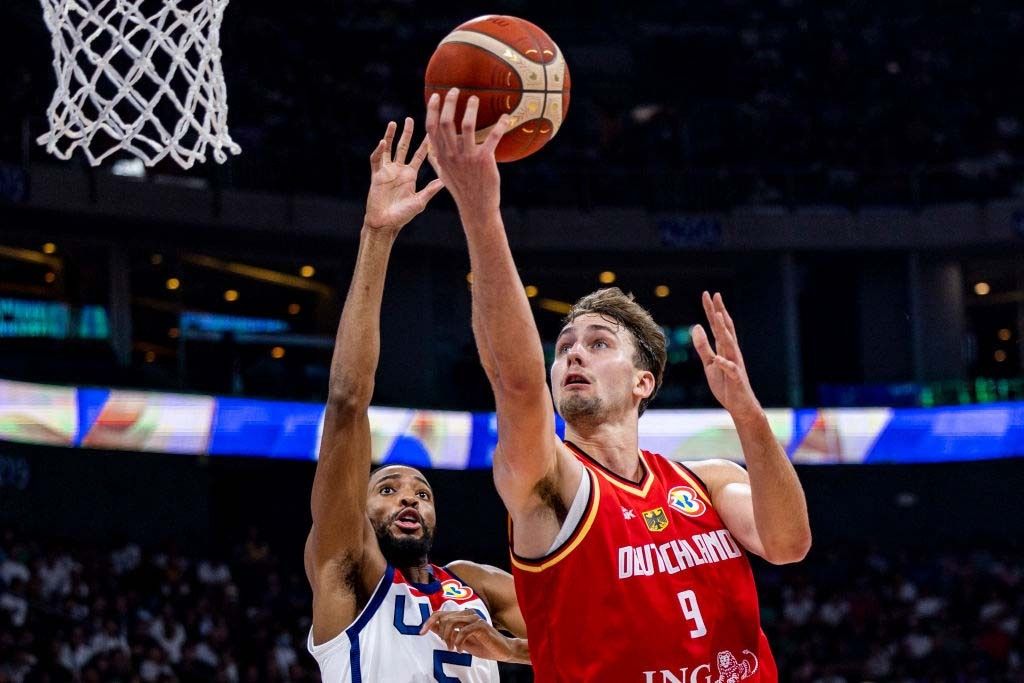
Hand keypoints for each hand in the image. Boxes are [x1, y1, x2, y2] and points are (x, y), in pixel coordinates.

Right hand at [364, 118, 444, 233]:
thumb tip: (445, 180)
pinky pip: (376, 160)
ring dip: (390, 136)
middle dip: (407, 133)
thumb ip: (430, 190)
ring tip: (394, 123)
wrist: (386, 224)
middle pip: (403, 147)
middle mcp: (399, 170)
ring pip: (389, 149)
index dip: (425, 144)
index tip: (431, 131)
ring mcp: (387, 172)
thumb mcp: (420, 201)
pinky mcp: (376, 176)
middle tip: (410, 119)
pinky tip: (383, 142)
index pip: (419, 155)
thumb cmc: (403, 216)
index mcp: (411, 175)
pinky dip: (379, 151)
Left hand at [419, 609, 514, 661]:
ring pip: (452, 622)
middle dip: (440, 633)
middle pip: (444, 617)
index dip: (429, 621)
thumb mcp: (461, 641)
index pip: (440, 613)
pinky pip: (463, 631)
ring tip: (452, 649)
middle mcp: (467, 613)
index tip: (421, 632)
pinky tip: (460, 650)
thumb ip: (448, 633)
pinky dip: (458, 642)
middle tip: (447, 646)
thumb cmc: (483, 645)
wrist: (503, 650)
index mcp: (462, 615)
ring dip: (449, 638)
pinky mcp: (481, 626)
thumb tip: (433, 627)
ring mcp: (475, 618)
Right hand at [425, 89, 510, 218]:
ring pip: (467, 125)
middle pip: (446, 122)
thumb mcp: (443, 174)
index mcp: (441, 156)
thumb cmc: (460, 189)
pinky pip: (493, 137)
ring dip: (471, 109)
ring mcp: (468, 157)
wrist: (476, 207)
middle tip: (456, 90)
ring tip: (476, 98)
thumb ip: (435, 158)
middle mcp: (452, 154)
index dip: (432, 110)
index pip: (431, 128)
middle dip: (450, 102)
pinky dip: (500, 125)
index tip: (436, 96)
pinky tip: (506, 117)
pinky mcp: (484, 160)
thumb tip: (429, 144)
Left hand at [692, 292, 762, 423]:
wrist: (740, 405)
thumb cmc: (726, 384)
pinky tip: (718, 359)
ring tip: (718, 316)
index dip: (712, 310)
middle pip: (725, 329)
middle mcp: (732, 352)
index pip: (718, 325)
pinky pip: (730, 369)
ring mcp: (735, 364)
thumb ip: (703, 346)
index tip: (708, 294)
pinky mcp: (736, 378)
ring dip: (724, 330)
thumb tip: (696, 327)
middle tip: (715, 295)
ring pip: (730, 344)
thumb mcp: (709, 364)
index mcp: (724, 348)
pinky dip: (725, 363)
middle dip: (719, 312)